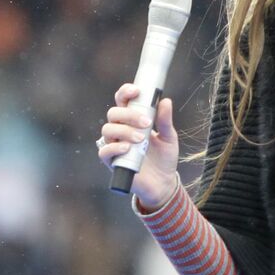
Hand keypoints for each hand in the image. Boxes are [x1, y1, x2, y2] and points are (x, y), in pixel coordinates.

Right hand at [98, 83, 179, 208]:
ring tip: (141, 139)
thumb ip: (165, 120)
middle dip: (129, 115)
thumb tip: (165, 101)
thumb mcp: (169, 137)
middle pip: (113, 114)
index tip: (137, 91)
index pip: (122, 101)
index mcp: (132, 120)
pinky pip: (104, 151)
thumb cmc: (164, 158)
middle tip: (146, 122)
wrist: (163, 183)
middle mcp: (120, 130)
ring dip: (124, 131)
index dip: (125, 93)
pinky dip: (114, 148)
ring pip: (107, 130)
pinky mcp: (112, 162)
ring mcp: (115, 146)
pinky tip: (128, 148)